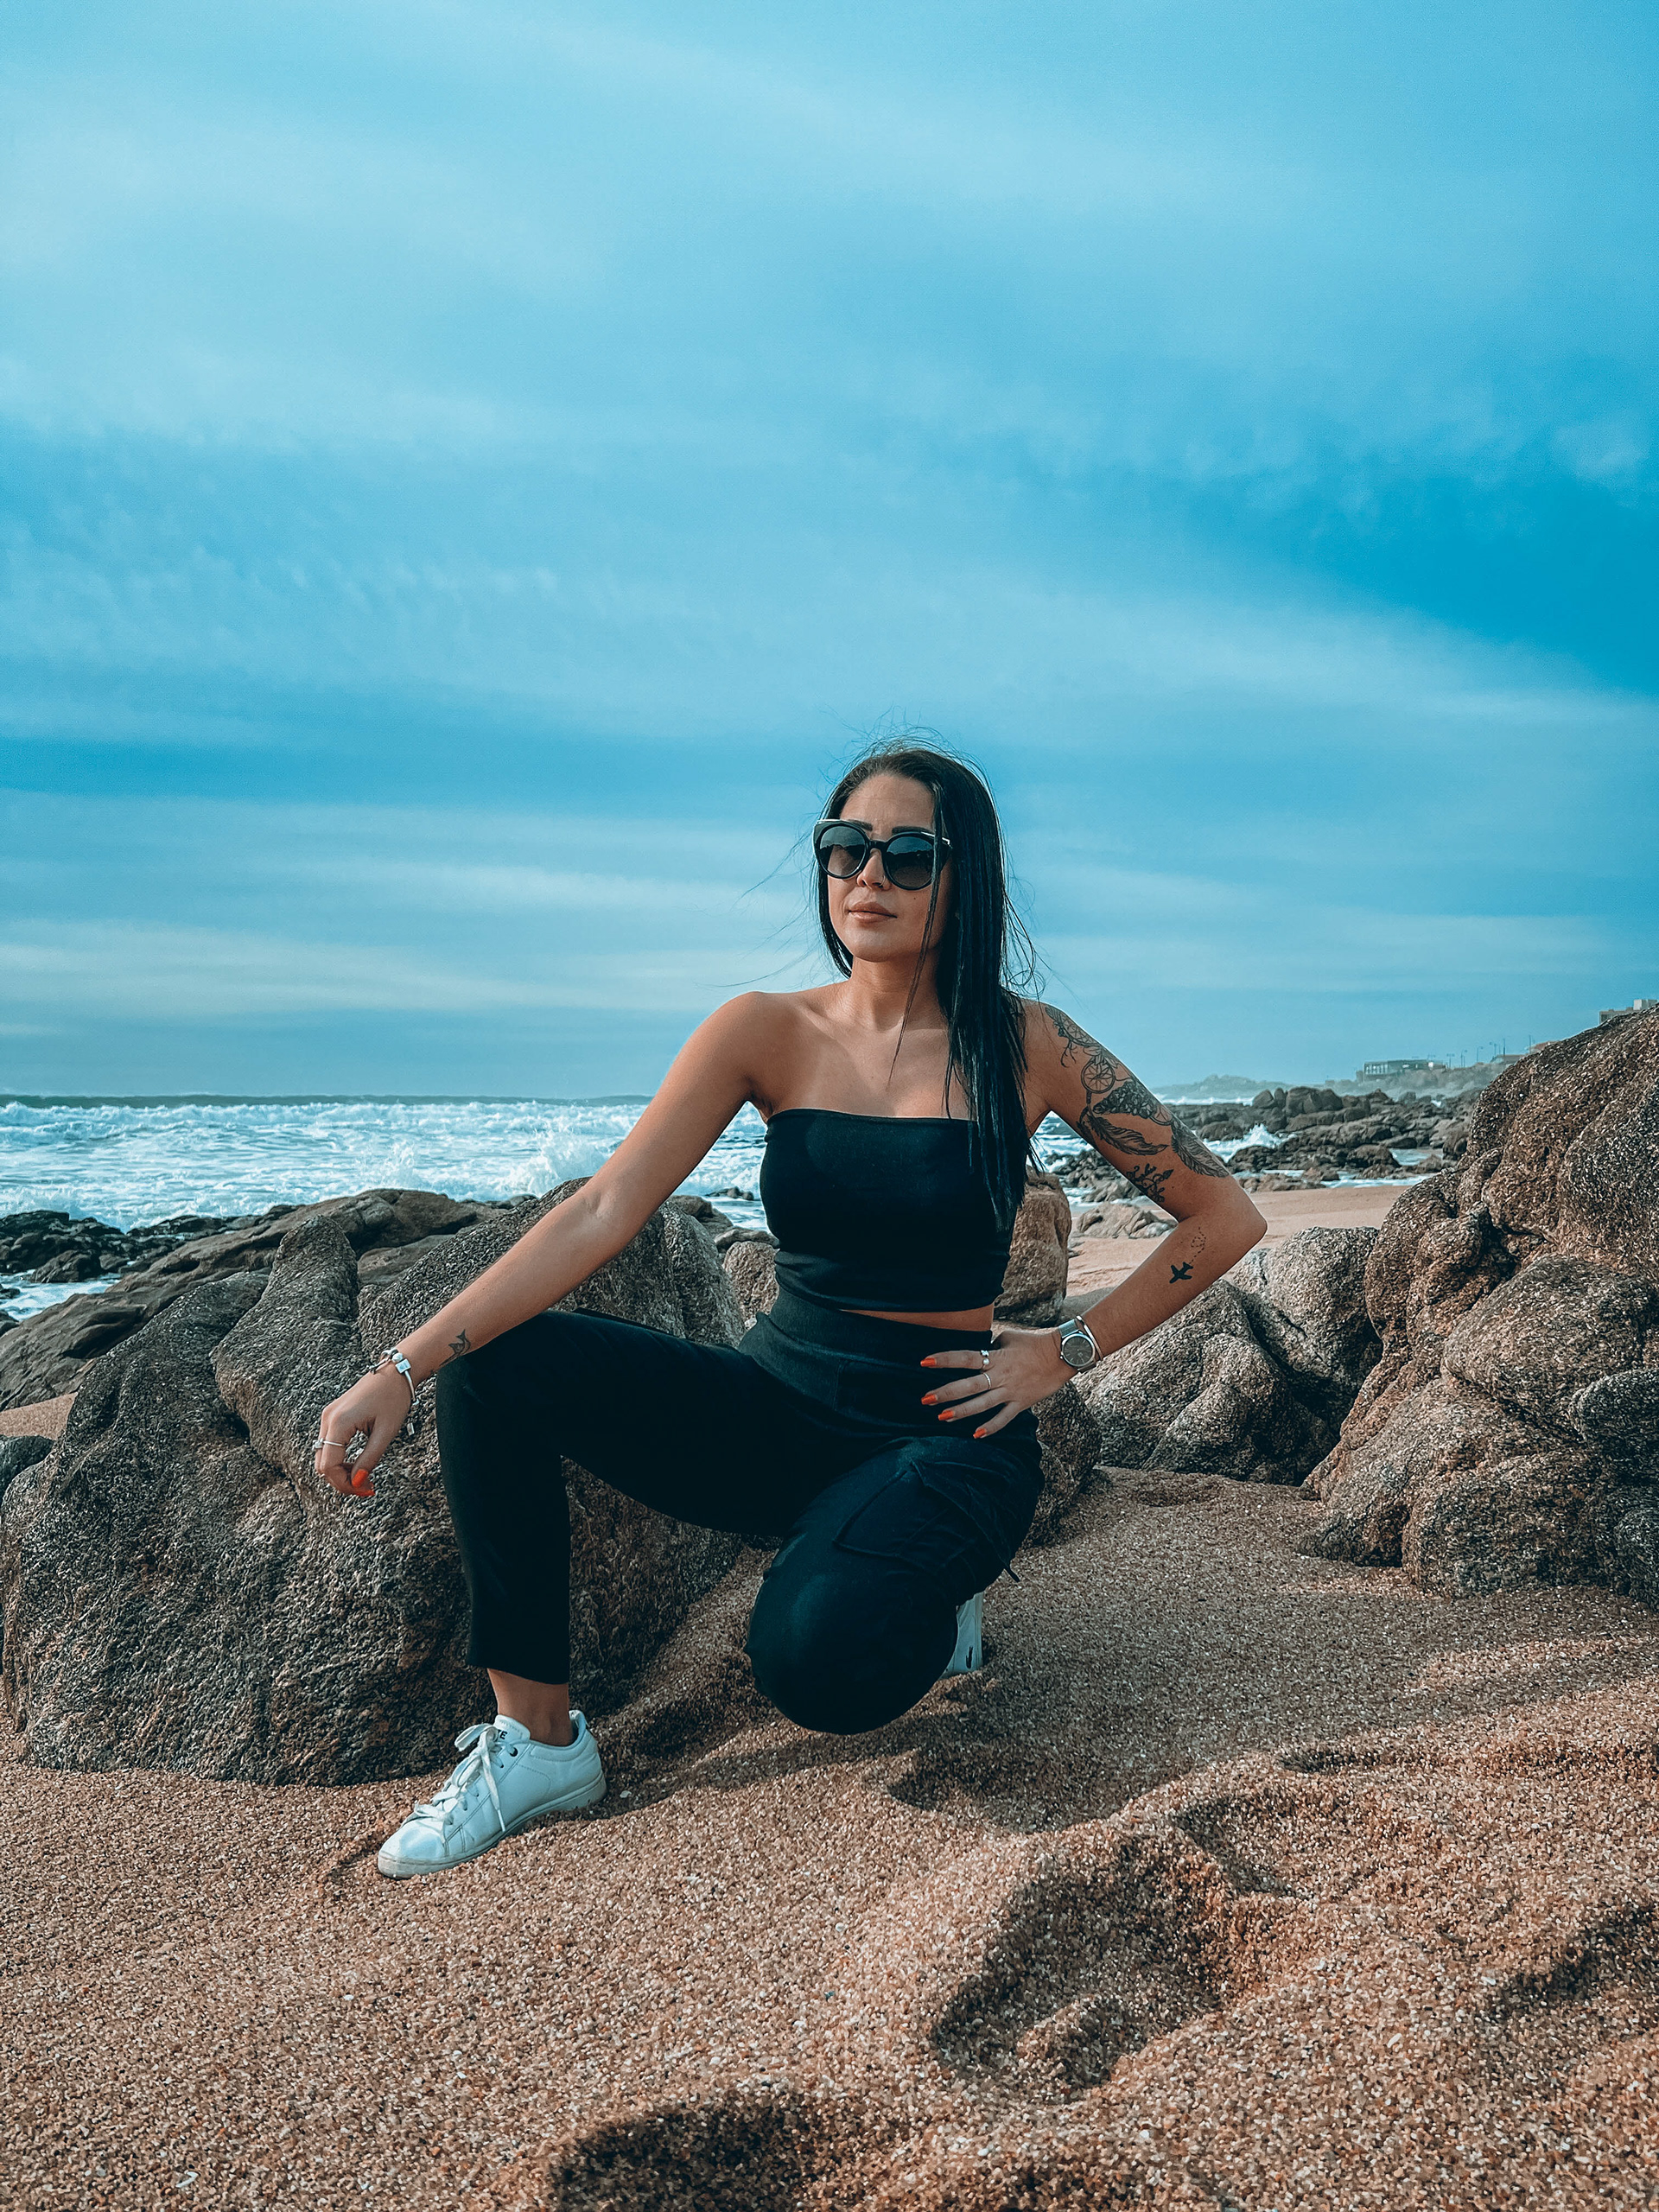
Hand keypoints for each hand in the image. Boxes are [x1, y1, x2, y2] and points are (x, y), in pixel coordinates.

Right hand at [312, 1367, 410, 1498]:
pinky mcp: (333, 1416)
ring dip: (341, 1471)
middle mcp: (328, 1419)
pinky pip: (329, 1445)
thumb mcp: (386, 1432)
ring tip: (364, 1476)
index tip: (365, 1490)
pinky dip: (340, 1459)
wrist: (396, 1372)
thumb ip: (370, 1459)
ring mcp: (328, 1416)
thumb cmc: (394, 1397)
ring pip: (324, 1456)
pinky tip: (357, 1463)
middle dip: (342, 1480)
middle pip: (322, 1464)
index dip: (344, 1484)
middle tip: (366, 1487)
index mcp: (339, 1422)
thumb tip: (358, 1482)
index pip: (328, 1466)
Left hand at [919, 1325, 1073, 1438]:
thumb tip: (977, 1353)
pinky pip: (1004, 1418)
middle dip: (946, 1393)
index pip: (965, 1358)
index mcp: (996, 1357)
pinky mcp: (1021, 1403)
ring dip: (961, 1411)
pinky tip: (976, 1435)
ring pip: (982, 1404)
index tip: (924, 1362)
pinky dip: (991, 1427)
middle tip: (925, 1399)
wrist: (1063, 1354)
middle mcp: (1001, 1376)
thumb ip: (990, 1347)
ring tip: (942, 1417)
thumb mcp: (1007, 1337)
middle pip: (969, 1385)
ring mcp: (1011, 1391)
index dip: (944, 1360)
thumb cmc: (1034, 1343)